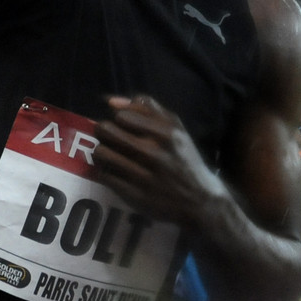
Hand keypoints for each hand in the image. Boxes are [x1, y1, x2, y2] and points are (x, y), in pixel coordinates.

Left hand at [92, 95, 222, 224]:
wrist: (198, 199)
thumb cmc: (184, 157)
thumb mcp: (175, 126)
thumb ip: (146, 108)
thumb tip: (111, 101)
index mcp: (166, 133)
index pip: (122, 116)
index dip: (119, 119)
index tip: (124, 125)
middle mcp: (154, 153)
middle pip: (107, 131)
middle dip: (105, 132)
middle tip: (111, 137)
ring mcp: (142, 176)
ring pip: (102, 153)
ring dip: (102, 151)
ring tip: (110, 153)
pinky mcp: (133, 195)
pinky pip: (104, 175)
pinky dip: (105, 171)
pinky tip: (115, 171)